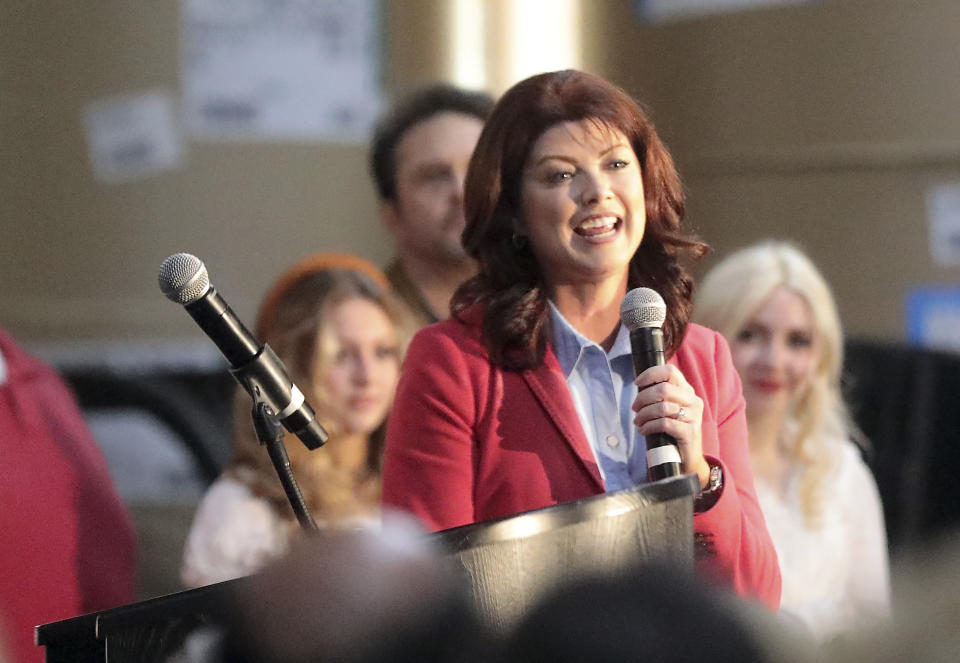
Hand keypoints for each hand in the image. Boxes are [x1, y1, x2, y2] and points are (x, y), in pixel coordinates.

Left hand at [632, 364, 710, 487]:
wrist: (688, 459)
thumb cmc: (673, 432)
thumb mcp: (669, 410)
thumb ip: (660, 397)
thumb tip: (639, 387)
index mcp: (687, 391)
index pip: (670, 371)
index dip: (651, 374)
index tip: (637, 383)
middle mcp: (693, 401)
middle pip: (663, 389)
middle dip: (643, 398)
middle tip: (635, 408)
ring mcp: (694, 416)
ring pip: (662, 407)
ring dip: (644, 414)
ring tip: (638, 421)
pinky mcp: (690, 432)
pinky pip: (664, 424)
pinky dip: (649, 426)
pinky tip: (643, 431)